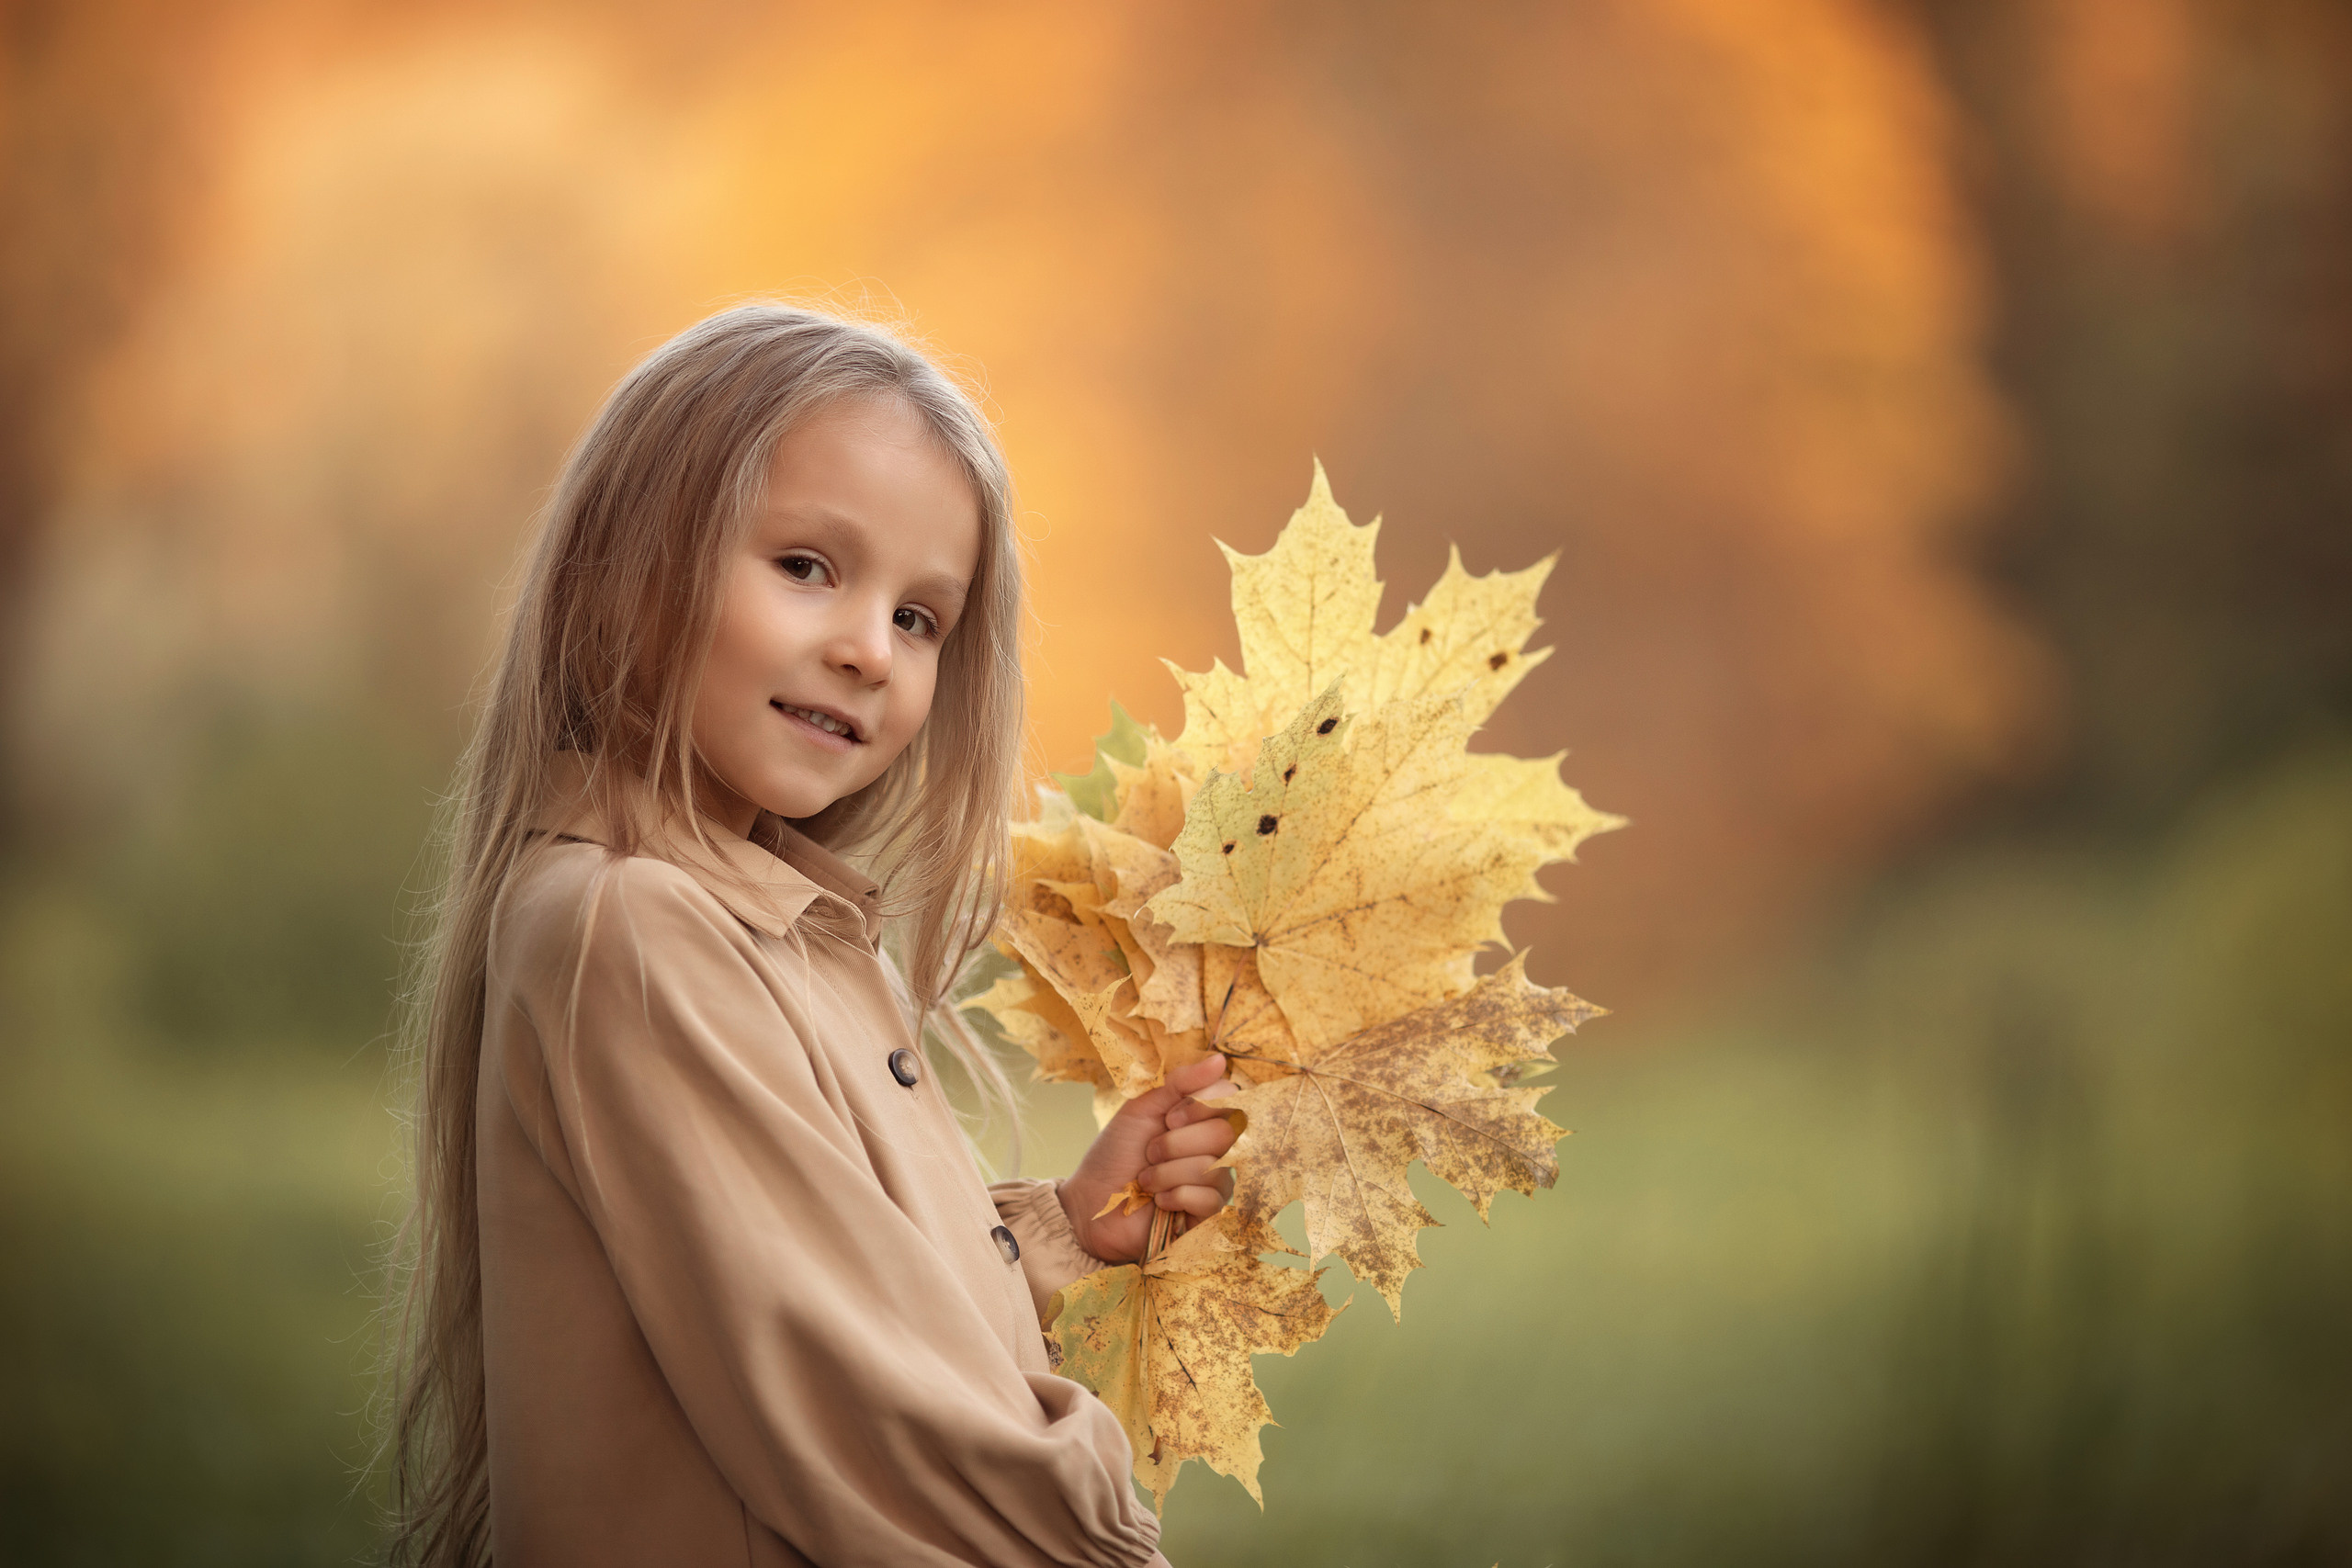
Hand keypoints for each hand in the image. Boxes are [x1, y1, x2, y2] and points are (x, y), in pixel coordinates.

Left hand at [1058, 1055, 1240, 1262]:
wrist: (1091, 1201)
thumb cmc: (1115, 1153)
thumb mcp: (1142, 1109)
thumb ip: (1180, 1083)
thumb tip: (1219, 1060)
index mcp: (1202, 1118)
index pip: (1230, 1099)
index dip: (1200, 1106)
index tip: (1168, 1117)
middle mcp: (1217, 1148)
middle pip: (1226, 1132)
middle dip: (1177, 1142)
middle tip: (1150, 1151)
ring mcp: (1216, 1181)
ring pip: (1214, 1166)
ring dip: (1167, 1172)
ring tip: (1146, 1180)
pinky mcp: (1210, 1214)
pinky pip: (1210, 1198)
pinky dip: (1175, 1196)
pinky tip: (1159, 1201)